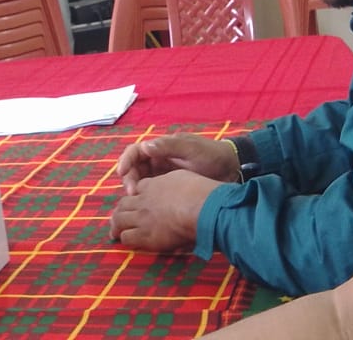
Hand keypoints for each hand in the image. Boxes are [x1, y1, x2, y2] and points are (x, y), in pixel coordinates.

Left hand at [110, 168, 219, 251]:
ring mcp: (142, 217)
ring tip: (114, 232)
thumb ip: (174, 180)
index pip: (137, 188)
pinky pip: (127, 237)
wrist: (201, 208)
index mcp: (153, 185)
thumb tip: (174, 186)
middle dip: (119, 210)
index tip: (136, 200)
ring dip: (116, 225)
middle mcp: (144, 200)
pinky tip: (126, 241)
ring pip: (119, 219)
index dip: (135, 195)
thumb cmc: (199, 192)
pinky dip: (125, 238)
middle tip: (118, 217)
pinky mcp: (146, 235)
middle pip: (123, 203)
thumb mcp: (183, 176)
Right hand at [115, 134, 238, 194]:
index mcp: (161, 147)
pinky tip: (147, 207)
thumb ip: (169, 146)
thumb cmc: (211, 154)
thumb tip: (146, 147)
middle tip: (132, 192)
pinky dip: (146, 199)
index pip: (135, 152)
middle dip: (129, 179)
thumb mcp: (191, 148)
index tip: (121, 172)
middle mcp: (158, 160)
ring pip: (140, 182)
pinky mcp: (168, 189)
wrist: (231, 169)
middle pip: (134, 168)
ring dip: (135, 191)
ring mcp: (163, 175)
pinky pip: (151, 193)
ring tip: (138, 201)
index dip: (125, 160)